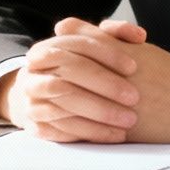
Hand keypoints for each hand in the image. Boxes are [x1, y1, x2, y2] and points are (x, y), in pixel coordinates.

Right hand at [0, 18, 146, 142]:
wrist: (45, 102)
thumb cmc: (80, 74)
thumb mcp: (92, 52)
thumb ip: (115, 37)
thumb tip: (138, 35)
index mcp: (47, 49)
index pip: (77, 44)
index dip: (106, 54)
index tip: (133, 67)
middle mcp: (33, 72)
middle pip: (68, 74)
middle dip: (104, 85)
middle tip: (134, 97)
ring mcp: (31, 100)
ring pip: (63, 103)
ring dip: (99, 112)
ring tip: (128, 119)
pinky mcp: (36, 126)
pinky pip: (62, 130)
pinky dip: (90, 132)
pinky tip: (114, 134)